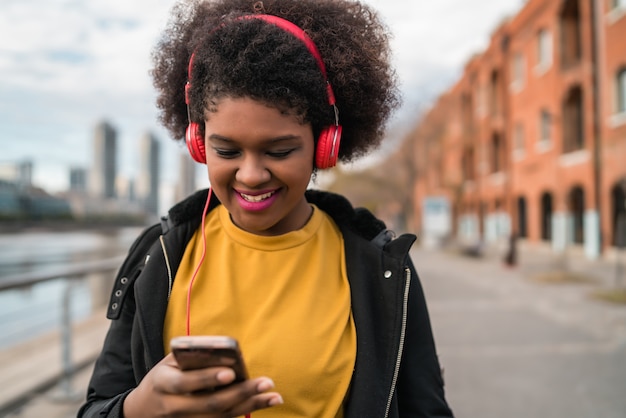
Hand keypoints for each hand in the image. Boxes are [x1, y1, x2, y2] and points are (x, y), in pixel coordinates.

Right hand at [123, 353, 282, 417]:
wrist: (144, 410)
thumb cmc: (163, 377)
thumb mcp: (169, 362)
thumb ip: (192, 356)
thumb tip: (224, 352)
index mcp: (162, 383)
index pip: (185, 383)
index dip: (208, 378)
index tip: (230, 372)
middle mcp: (173, 406)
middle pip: (210, 404)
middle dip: (240, 393)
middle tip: (266, 382)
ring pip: (220, 416)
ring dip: (250, 405)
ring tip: (274, 396)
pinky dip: (246, 411)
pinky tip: (265, 402)